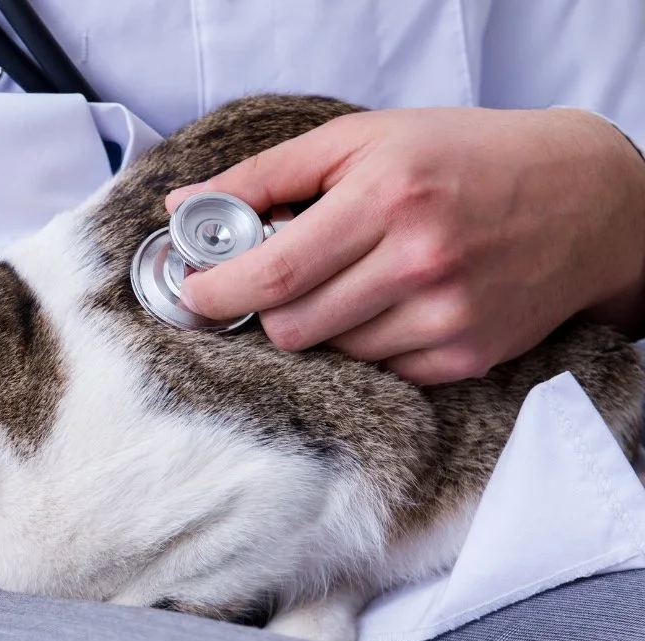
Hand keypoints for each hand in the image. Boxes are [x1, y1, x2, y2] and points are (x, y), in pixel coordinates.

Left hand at [166, 107, 644, 383]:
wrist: (588, 198)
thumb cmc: (466, 156)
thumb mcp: (363, 138)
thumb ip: (265, 176)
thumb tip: (183, 206)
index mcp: (387, 199)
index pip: (274, 274)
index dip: (217, 292)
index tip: (192, 291)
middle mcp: (420, 262)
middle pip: (292, 328)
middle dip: (267, 310)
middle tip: (277, 280)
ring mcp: (447, 316)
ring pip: (331, 353)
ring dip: (320, 325)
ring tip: (349, 280)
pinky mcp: (466, 356)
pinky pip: (379, 371)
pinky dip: (367, 343)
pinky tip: (390, 303)